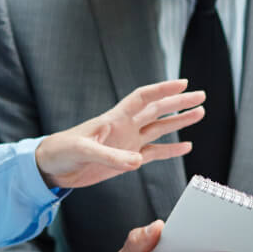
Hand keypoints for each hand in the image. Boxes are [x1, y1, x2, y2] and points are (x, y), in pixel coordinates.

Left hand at [35, 79, 205, 189]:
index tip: (182, 84)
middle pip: (158, 110)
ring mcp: (128, 143)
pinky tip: (186, 146)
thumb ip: (111, 156)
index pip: (143, 98)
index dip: (163, 89)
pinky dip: (171, 150)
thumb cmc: (62, 150)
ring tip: (199, 113)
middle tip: (200, 96)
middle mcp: (125, 127)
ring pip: (160, 129)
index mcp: (115, 118)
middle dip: (179, 102)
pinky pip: (154, 153)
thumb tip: (137, 161)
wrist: (52, 167)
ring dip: (179, 122)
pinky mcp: (127, 160)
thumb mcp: (84, 150)